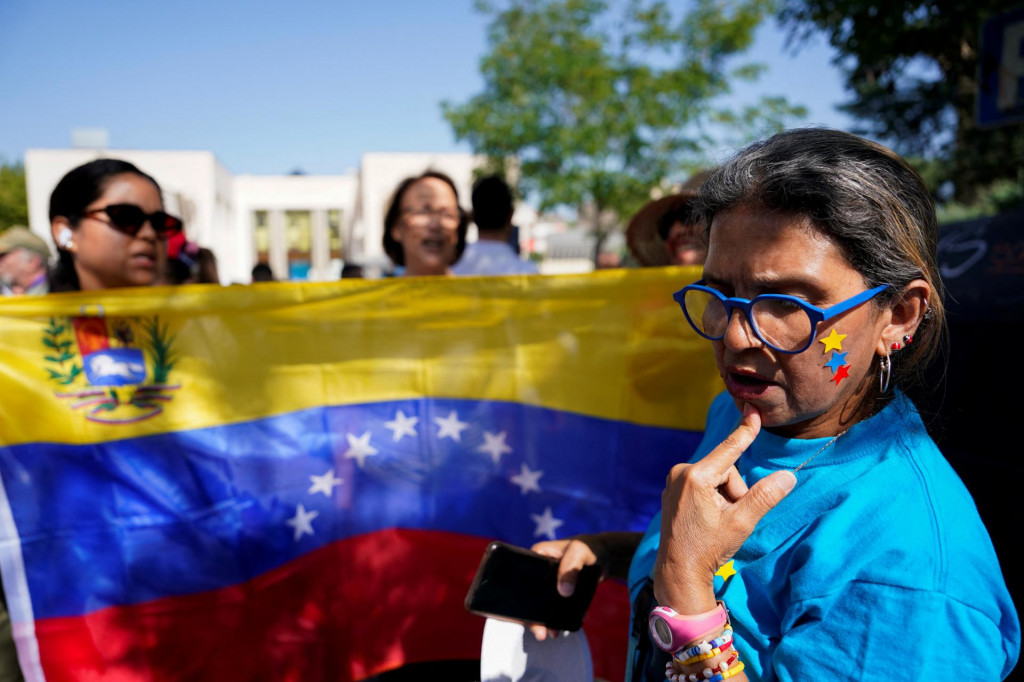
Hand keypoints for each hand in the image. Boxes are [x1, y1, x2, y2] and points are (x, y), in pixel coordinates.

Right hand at [527, 537, 603, 640]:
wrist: (605, 556)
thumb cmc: (589, 548)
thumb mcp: (579, 552)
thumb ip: (570, 568)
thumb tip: (563, 592)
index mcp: (536, 556)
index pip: (521, 578)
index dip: (518, 597)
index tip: (523, 616)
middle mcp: (539, 571)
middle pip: (528, 596)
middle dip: (531, 617)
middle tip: (540, 633)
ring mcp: (549, 583)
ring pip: (541, 605)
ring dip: (544, 621)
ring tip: (552, 633)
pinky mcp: (560, 591)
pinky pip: (554, 607)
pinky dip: (557, 618)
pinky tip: (562, 627)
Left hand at [654, 404, 796, 612]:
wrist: (678, 572)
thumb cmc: (708, 548)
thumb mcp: (741, 522)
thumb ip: (765, 496)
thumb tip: (788, 477)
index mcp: (696, 476)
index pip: (729, 449)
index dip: (745, 432)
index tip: (754, 412)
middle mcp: (681, 473)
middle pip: (725, 470)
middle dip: (735, 491)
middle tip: (728, 519)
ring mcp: (673, 482)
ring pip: (715, 479)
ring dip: (724, 497)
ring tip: (716, 523)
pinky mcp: (671, 491)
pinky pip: (701, 486)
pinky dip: (711, 499)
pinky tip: (705, 521)